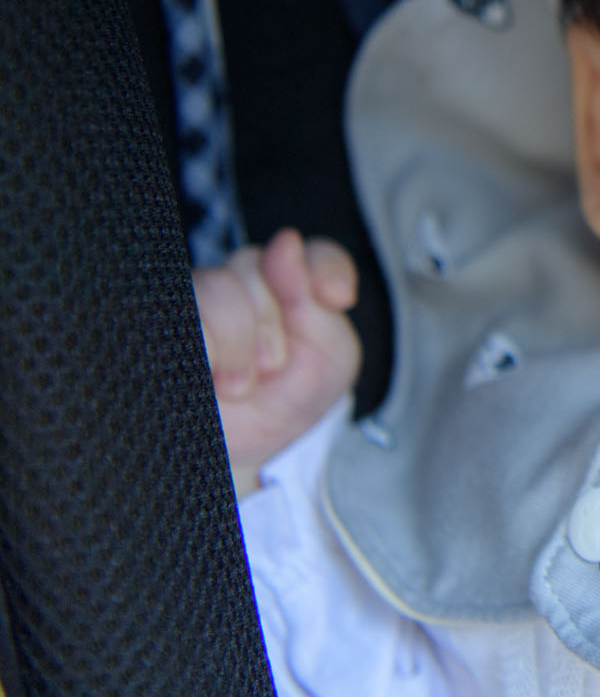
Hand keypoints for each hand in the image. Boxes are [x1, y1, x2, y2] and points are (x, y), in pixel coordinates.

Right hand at [195, 228, 360, 497]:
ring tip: (240, 383)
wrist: (244, 454)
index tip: (339, 298)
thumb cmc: (287, 399)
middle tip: (273, 367)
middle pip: (252, 263)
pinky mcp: (164, 331)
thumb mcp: (329, 355)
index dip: (324, 268)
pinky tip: (214, 377)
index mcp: (286, 282)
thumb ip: (316, 298)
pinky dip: (208, 349)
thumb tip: (286, 242)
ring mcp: (195, 304)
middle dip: (272, 322)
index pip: (306, 248)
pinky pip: (178, 316)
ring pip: (215, 286)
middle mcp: (237, 283)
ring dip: (238, 342)